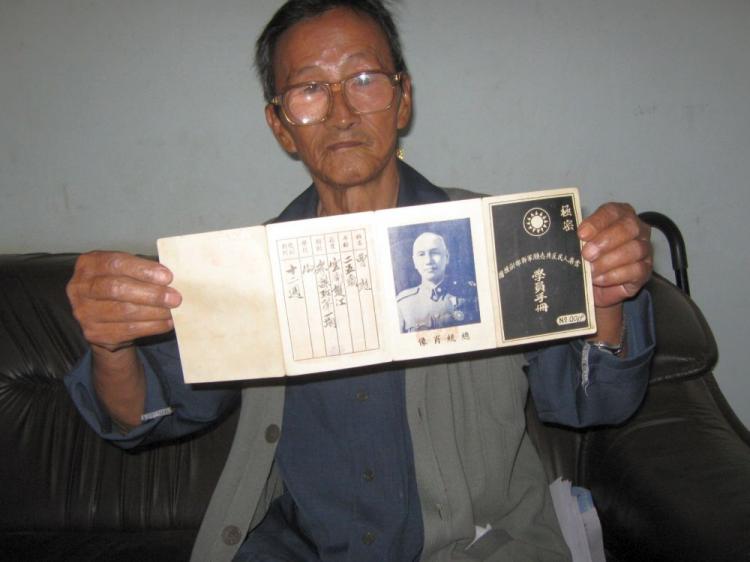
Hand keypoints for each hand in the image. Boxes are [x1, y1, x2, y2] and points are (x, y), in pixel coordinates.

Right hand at [66, 251, 181, 351]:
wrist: (105, 319)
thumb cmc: (121, 286)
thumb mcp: (126, 271)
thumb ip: (142, 270)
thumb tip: (170, 278)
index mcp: (88, 264)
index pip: (115, 263)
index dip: (143, 270)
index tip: (167, 277)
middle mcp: (79, 287)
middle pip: (117, 289)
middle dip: (151, 294)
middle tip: (175, 298)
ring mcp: (83, 312)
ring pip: (124, 312)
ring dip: (155, 312)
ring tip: (173, 311)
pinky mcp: (93, 333)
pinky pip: (128, 330)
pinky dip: (152, 326)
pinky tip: (166, 323)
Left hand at [579, 203, 652, 308]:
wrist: (594, 286)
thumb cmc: (586, 258)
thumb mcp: (579, 245)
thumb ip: (579, 238)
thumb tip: (566, 236)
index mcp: (619, 214)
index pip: (612, 211)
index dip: (597, 222)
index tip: (581, 234)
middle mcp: (636, 228)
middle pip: (628, 227)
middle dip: (605, 241)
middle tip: (587, 254)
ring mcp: (644, 249)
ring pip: (634, 249)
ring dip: (609, 261)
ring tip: (590, 270)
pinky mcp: (645, 270)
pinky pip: (636, 270)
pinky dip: (615, 275)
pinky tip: (599, 279)